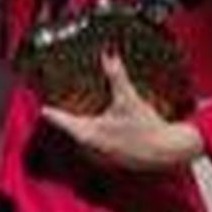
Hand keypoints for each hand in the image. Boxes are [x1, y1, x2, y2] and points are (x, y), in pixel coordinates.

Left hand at [41, 48, 203, 172]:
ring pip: (84, 139)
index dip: (52, 113)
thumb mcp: (128, 98)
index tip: (44, 107)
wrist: (168, 152)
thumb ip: (116, 74)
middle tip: (63, 104)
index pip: (61, 121)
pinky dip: (96, 135)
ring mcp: (101, 156)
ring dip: (82, 127)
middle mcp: (91, 147)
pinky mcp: (113, 159)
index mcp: (88, 134)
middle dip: (68, 118)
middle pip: (71, 130)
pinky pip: (96, 145)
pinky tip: (104, 126)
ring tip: (82, 113)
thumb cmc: (147, 129)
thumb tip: (108, 53)